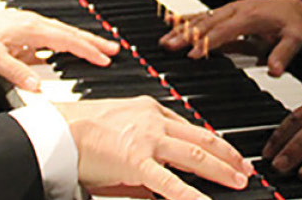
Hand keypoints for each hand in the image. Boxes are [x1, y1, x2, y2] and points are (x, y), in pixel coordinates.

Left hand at [0, 7, 117, 91]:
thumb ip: (17, 72)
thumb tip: (37, 86)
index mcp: (31, 28)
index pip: (67, 40)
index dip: (87, 50)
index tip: (104, 59)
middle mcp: (33, 24)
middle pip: (70, 33)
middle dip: (93, 42)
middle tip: (113, 49)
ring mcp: (28, 26)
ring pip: (62, 34)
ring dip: (80, 42)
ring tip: (97, 50)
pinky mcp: (22, 32)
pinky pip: (49, 38)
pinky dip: (63, 44)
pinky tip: (62, 53)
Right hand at [55, 96, 250, 199]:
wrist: (56, 132)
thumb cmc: (80, 134)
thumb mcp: (120, 140)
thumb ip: (145, 161)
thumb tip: (161, 188)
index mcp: (150, 110)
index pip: (189, 127)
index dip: (212, 142)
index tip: (226, 153)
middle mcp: (153, 120)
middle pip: (201, 137)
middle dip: (227, 155)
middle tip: (244, 168)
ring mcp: (147, 139)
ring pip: (195, 153)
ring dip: (221, 168)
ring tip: (238, 180)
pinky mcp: (137, 160)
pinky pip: (171, 182)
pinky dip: (192, 195)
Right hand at [159, 0, 301, 75]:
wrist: (293, 5)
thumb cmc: (291, 21)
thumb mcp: (294, 38)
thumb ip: (283, 55)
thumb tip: (274, 70)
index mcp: (250, 17)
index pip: (224, 31)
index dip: (208, 42)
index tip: (193, 54)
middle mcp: (236, 11)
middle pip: (206, 23)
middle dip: (187, 36)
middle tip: (169, 47)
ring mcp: (229, 10)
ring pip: (201, 18)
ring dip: (181, 28)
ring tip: (164, 39)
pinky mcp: (225, 11)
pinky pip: (203, 14)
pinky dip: (185, 18)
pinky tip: (170, 21)